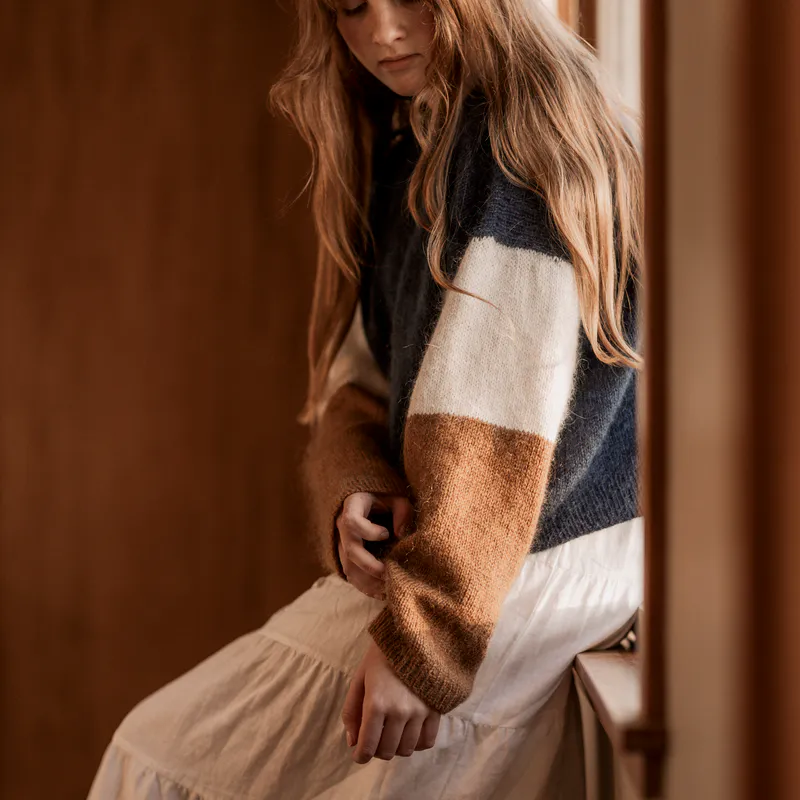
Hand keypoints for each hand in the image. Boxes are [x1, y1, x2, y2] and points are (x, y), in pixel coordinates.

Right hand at [336, 492, 412, 600]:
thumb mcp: (395, 497)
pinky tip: (381, 594)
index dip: (368, 532)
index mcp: (351, 508)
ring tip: (388, 590)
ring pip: (349, 568)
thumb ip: (402, 511)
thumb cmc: (383, 498)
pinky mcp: (346, 556)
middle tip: (390, 574)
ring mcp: (341, 543)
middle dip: (370, 566)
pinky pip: (351, 575)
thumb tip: (401, 535)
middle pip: (350, 551)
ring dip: (368, 582)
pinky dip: (365, 587)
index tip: (386, 534)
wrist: (366, 500)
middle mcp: (342, 528)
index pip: (352, 523)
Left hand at [341, 638, 440, 763]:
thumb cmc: (382, 657)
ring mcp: (419, 712)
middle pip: (387, 751)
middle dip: (376, 751)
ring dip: (396, 747)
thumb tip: (352, 742)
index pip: (368, 746)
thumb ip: (351, 711)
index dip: (360, 756)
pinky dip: (416, 743)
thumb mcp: (360, 678)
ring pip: (406, 750)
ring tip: (391, 734)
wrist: (415, 636)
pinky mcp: (435, 710)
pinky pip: (426, 742)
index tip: (359, 755)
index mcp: (376, 703)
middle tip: (374, 739)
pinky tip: (409, 732)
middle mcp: (399, 712)